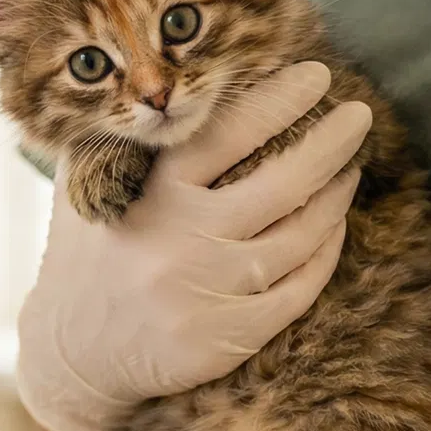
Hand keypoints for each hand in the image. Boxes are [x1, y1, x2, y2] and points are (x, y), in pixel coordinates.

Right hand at [15, 61, 369, 430]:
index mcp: (153, 196)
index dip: (279, 100)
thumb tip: (170, 84)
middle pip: (283, 183)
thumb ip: (121, 140)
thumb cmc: (87, 257)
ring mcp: (209, 294)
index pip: (229, 134)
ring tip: (348, 166)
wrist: (72, 355)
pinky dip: (324, 251)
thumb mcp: (85, 190)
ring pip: (300, 236)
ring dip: (334, 195)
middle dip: (330, 143)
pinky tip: (331, 226)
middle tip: (359, 115)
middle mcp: (183, 242)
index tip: (316, 76)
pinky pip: (299, 288)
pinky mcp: (228, 338)